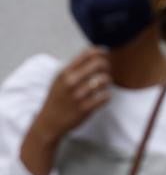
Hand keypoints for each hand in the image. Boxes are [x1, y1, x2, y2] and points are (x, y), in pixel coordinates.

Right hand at [21, 49, 111, 174]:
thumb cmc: (59, 97)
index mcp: (65, 72)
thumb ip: (76, 67)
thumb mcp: (60, 79)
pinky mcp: (85, 108)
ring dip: (107, 82)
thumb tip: (98, 53)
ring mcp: (78, 95)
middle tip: (105, 72)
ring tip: (103, 85)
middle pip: (99, 64)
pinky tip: (102, 97)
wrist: (50, 121)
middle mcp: (70, 82)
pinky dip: (107, 96)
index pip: (88, 54)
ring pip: (105, 80)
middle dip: (106, 66)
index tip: (105, 55)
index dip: (101, 52)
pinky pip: (106, 96)